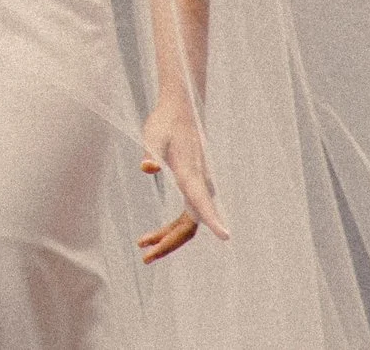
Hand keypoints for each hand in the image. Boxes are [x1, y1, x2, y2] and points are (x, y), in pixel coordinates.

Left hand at [136, 100, 229, 263]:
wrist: (179, 110)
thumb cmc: (164, 122)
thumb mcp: (152, 136)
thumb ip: (150, 151)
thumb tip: (147, 166)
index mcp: (190, 174)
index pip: (202, 202)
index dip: (214, 219)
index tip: (226, 236)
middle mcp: (198, 185)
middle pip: (190, 225)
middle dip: (170, 243)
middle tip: (146, 257)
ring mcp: (197, 188)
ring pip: (186, 225)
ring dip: (167, 239)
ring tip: (143, 248)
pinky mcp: (191, 187)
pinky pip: (183, 217)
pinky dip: (167, 229)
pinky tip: (148, 236)